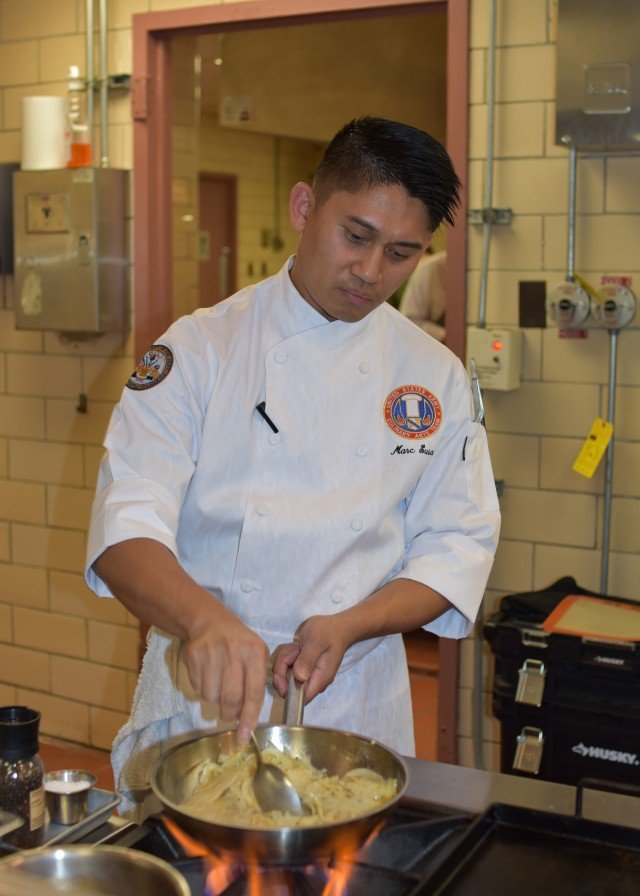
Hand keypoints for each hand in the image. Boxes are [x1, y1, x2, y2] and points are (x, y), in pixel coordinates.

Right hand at [182, 608, 268, 742]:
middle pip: (231, 698)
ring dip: (214, 701)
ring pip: (211, 696)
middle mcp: (234, 652)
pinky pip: (197, 688)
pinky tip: (208, 676)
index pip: (254, 692)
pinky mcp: (193, 655)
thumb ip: (257, 682)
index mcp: (254, 653)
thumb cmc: (239, 643)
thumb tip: (249, 718)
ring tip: (218, 688)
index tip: (243, 736)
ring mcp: (211, 653)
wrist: (210, 621)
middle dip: (229, 714)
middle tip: (229, 716)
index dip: (249, 717)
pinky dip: (202, 691)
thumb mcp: (256, 654)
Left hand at [272, 614, 351, 701]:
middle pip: (287, 685)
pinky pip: (286, 666)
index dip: (286, 690)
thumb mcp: (316, 642)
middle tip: (295, 650)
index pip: (299, 698)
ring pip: (284, 674)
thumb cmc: (328, 633)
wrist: (336, 627)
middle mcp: (312, 682)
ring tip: (298, 646)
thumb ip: (307, 660)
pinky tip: (297, 646)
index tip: (281, 673)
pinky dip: (287, 655)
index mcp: (319, 680)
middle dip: (283, 666)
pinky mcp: (301, 669)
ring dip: (285, 657)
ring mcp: (306, 676)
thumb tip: (299, 678)